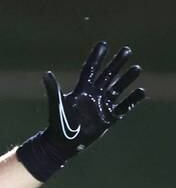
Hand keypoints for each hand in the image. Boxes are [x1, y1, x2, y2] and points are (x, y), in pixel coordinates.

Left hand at [41, 41, 144, 156]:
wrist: (62, 143)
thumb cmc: (57, 124)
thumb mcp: (56, 105)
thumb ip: (54, 90)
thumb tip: (46, 74)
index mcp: (81, 91)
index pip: (90, 69)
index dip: (96, 57)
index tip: (104, 44)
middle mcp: (93, 96)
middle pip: (107, 75)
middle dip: (116, 63)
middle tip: (127, 50)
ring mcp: (101, 107)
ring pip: (117, 89)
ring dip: (126, 79)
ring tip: (137, 68)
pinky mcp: (108, 119)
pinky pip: (123, 107)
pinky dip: (132, 100)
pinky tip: (141, 91)